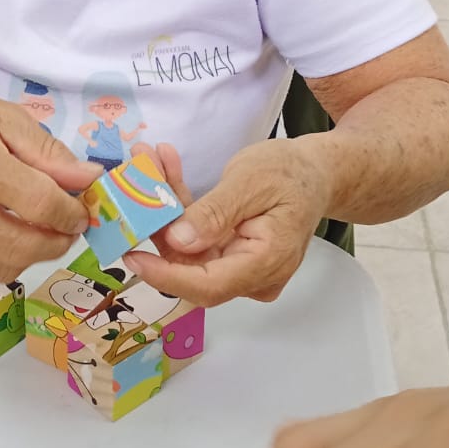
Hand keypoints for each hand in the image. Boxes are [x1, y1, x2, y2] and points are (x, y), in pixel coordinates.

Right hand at [0, 81, 96, 280]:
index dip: (69, 213)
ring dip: (31, 254)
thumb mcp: (4, 116)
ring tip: (37, 230)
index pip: (36, 203)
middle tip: (66, 228)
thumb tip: (89, 181)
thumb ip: (48, 152)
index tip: (80, 211)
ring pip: (0, 266)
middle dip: (56, 242)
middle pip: (19, 245)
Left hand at [122, 139, 330, 305]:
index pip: (209, 285)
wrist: (316, 172)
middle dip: (160, 226)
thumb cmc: (291, 173)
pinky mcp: (233, 255)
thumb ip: (215, 213)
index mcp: (267, 262)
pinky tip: (168, 171)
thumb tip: (178, 242)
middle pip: (194, 267)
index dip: (166, 276)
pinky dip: (181, 209)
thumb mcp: (251, 180)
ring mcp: (243, 268)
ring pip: (191, 250)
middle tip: (137, 181)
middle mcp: (254, 276)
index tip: (132, 256)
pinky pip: (198, 240)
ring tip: (150, 162)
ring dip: (167, 209)